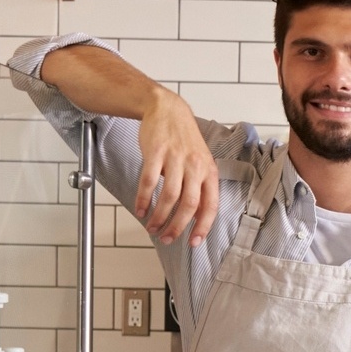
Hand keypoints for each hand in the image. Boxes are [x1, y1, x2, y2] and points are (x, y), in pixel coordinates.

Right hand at [134, 92, 218, 245]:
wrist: (167, 109)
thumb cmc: (184, 139)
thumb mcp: (200, 161)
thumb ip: (199, 186)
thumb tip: (197, 217)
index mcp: (209, 171)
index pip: (210, 205)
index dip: (203, 227)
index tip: (193, 242)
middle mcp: (195, 166)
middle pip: (189, 205)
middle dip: (177, 227)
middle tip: (167, 238)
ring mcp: (176, 159)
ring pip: (169, 197)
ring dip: (159, 217)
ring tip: (151, 227)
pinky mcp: (156, 153)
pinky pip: (149, 182)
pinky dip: (143, 199)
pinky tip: (140, 209)